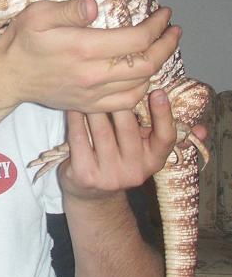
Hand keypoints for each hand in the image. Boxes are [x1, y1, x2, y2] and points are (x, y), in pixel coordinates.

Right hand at [0, 0, 181, 112]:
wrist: (7, 77)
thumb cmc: (22, 41)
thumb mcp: (38, 14)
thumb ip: (69, 10)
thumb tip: (94, 5)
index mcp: (82, 48)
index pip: (136, 39)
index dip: (157, 26)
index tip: (164, 14)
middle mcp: (91, 74)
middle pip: (146, 64)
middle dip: (167, 46)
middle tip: (172, 32)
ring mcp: (91, 93)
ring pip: (140, 84)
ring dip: (157, 66)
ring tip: (160, 49)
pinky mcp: (88, 105)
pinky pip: (126, 102)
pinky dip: (141, 88)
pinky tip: (142, 75)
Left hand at [58, 90, 204, 202]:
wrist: (92, 195)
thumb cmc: (119, 160)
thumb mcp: (143, 152)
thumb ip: (162, 133)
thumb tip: (202, 130)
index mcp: (153, 162)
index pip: (165, 138)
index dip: (163, 115)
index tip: (158, 91)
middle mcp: (134, 171)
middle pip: (127, 128)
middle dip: (117, 101)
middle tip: (108, 81)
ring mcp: (109, 176)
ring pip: (101, 130)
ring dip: (93, 106)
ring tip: (88, 88)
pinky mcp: (85, 175)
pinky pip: (79, 138)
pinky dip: (75, 118)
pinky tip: (73, 105)